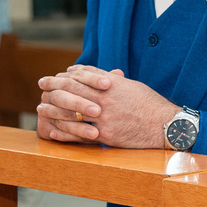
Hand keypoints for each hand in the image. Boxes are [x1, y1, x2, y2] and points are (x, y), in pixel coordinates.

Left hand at [37, 65, 173, 147]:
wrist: (166, 125)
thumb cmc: (149, 104)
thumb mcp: (129, 85)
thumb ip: (106, 78)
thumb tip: (84, 70)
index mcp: (110, 85)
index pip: (79, 77)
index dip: (61, 76)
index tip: (50, 76)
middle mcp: (105, 100)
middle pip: (71, 91)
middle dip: (52, 88)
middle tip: (41, 86)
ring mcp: (104, 119)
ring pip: (71, 113)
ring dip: (53, 110)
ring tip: (41, 108)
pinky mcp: (107, 136)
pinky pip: (79, 134)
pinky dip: (63, 132)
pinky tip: (52, 130)